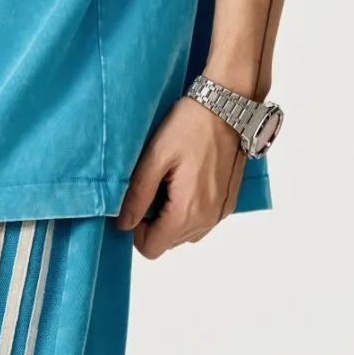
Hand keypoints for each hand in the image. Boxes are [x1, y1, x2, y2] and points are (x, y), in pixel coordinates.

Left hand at [115, 98, 246, 258]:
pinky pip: (201, 222)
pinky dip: (189, 211)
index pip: (152, 248)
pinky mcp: (227, 203)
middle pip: (168, 243)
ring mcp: (220, 213)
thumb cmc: (191, 125)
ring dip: (172, 218)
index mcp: (187, 211)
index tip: (136, 204)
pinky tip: (186, 183)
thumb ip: (138, 195)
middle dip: (154, 223)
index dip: (136, 231)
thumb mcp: (155, 157)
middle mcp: (207, 219)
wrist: (229, 106)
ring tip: (170, 184)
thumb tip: (123, 224)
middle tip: (153, 188)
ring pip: (184, 235)